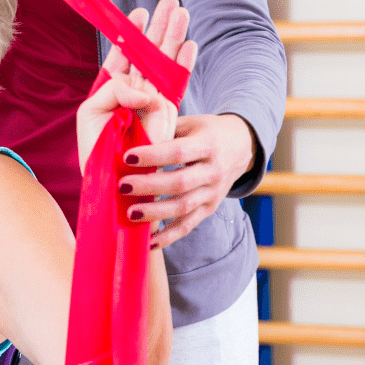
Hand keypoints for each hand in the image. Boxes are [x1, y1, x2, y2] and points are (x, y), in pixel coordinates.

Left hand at [75, 0, 196, 170]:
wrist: (111, 182)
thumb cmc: (95, 150)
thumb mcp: (92, 112)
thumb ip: (114, 90)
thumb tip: (145, 90)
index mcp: (111, 89)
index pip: (124, 54)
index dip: (131, 33)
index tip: (140, 11)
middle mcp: (133, 92)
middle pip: (148, 52)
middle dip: (159, 27)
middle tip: (170, 1)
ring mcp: (151, 103)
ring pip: (163, 62)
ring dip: (172, 37)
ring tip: (180, 11)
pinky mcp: (165, 116)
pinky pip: (176, 84)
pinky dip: (182, 64)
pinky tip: (189, 44)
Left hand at [122, 112, 258, 248]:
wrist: (243, 146)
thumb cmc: (206, 130)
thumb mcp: (190, 122)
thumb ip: (163, 125)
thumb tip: (126, 124)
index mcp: (208, 144)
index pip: (178, 152)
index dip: (153, 155)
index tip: (127, 157)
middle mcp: (214, 171)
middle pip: (180, 183)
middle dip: (149, 186)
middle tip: (121, 186)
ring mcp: (213, 193)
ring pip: (184, 207)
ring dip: (156, 213)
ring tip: (130, 213)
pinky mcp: (210, 209)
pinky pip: (189, 226)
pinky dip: (169, 236)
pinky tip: (149, 242)